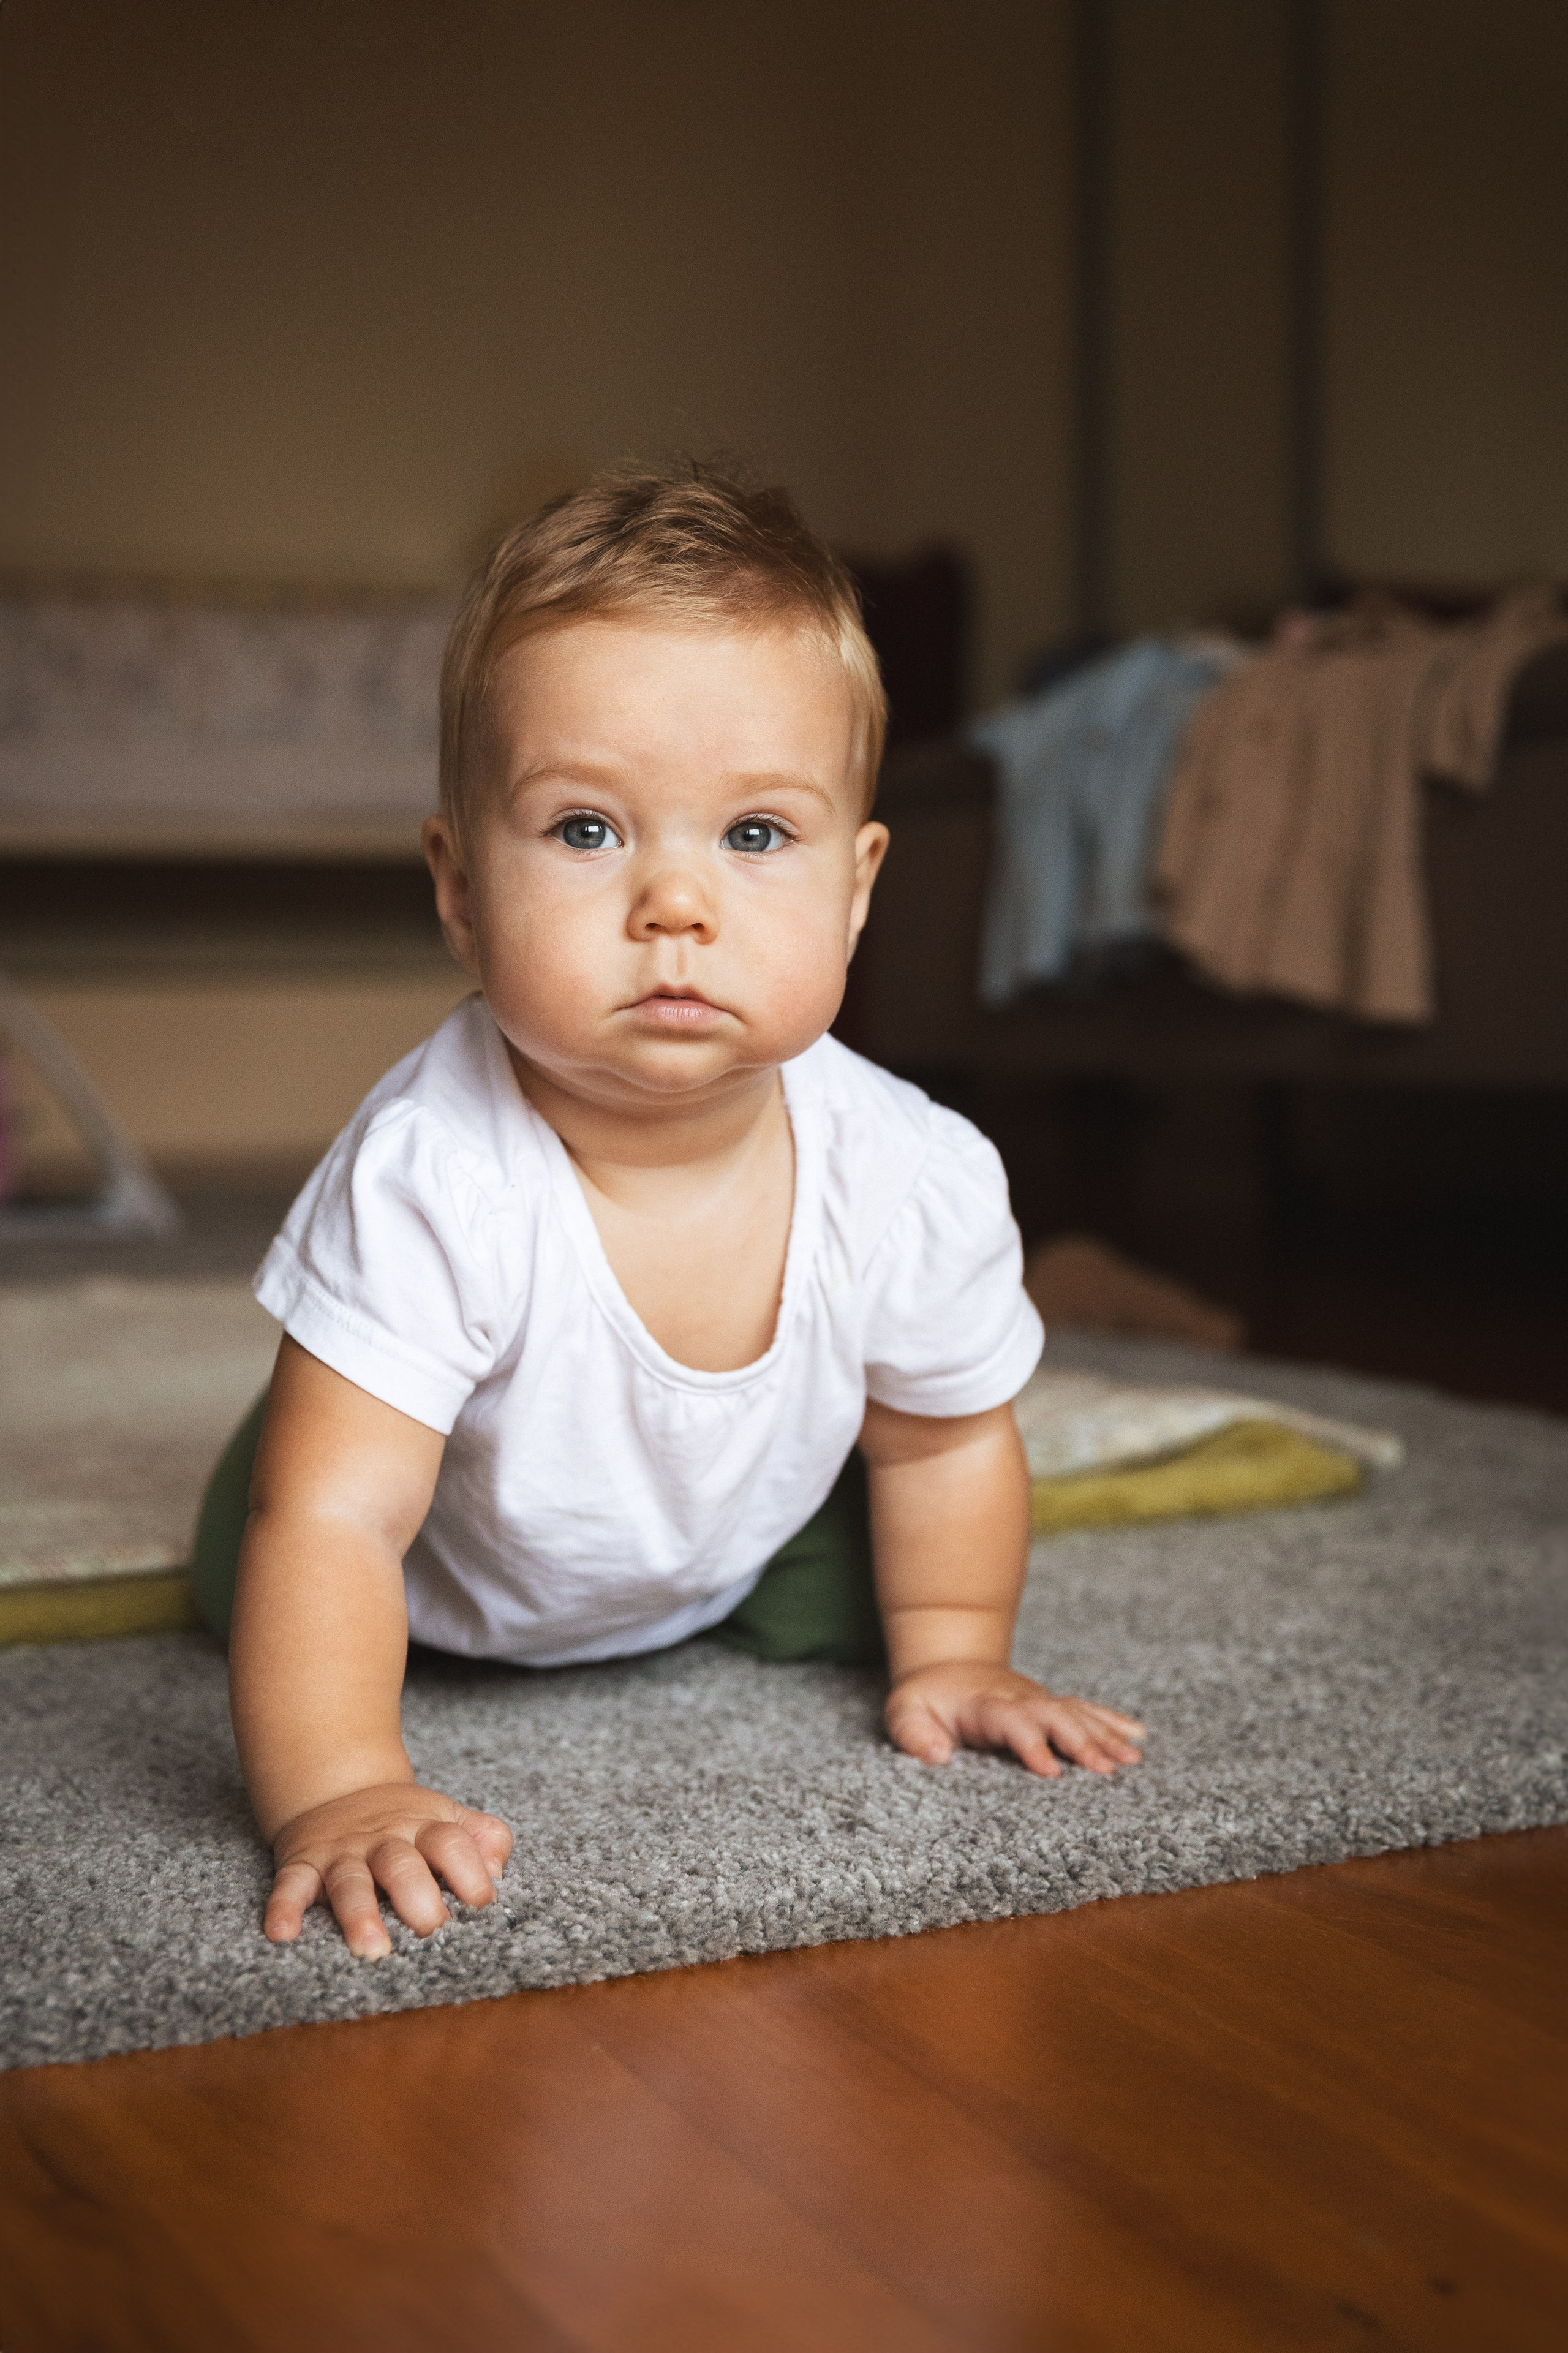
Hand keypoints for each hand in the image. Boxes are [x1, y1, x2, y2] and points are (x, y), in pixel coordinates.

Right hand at [264, 1780, 514, 1958]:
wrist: (339, 1788)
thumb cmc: (407, 1823)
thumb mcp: (449, 1818)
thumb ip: (485, 1839)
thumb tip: (496, 1872)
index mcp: (425, 1828)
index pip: (451, 1842)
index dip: (469, 1871)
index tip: (482, 1904)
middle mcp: (384, 1840)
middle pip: (402, 1864)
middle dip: (418, 1897)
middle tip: (431, 1929)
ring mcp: (342, 1853)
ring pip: (350, 1882)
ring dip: (359, 1914)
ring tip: (371, 1948)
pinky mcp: (303, 1864)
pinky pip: (291, 1885)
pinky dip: (283, 1908)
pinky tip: (282, 1934)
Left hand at [886, 1661, 1143, 1777]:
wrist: (946, 1662)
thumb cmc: (925, 1697)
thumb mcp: (904, 1712)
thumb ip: (913, 1734)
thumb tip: (936, 1756)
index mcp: (983, 1705)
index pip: (1011, 1721)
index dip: (1031, 1743)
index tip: (1051, 1772)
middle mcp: (1018, 1699)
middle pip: (1054, 1715)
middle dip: (1080, 1741)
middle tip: (1105, 1771)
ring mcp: (1038, 1700)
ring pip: (1076, 1712)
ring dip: (1104, 1734)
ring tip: (1132, 1759)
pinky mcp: (1050, 1705)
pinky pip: (1085, 1709)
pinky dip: (1112, 1721)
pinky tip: (1138, 1736)